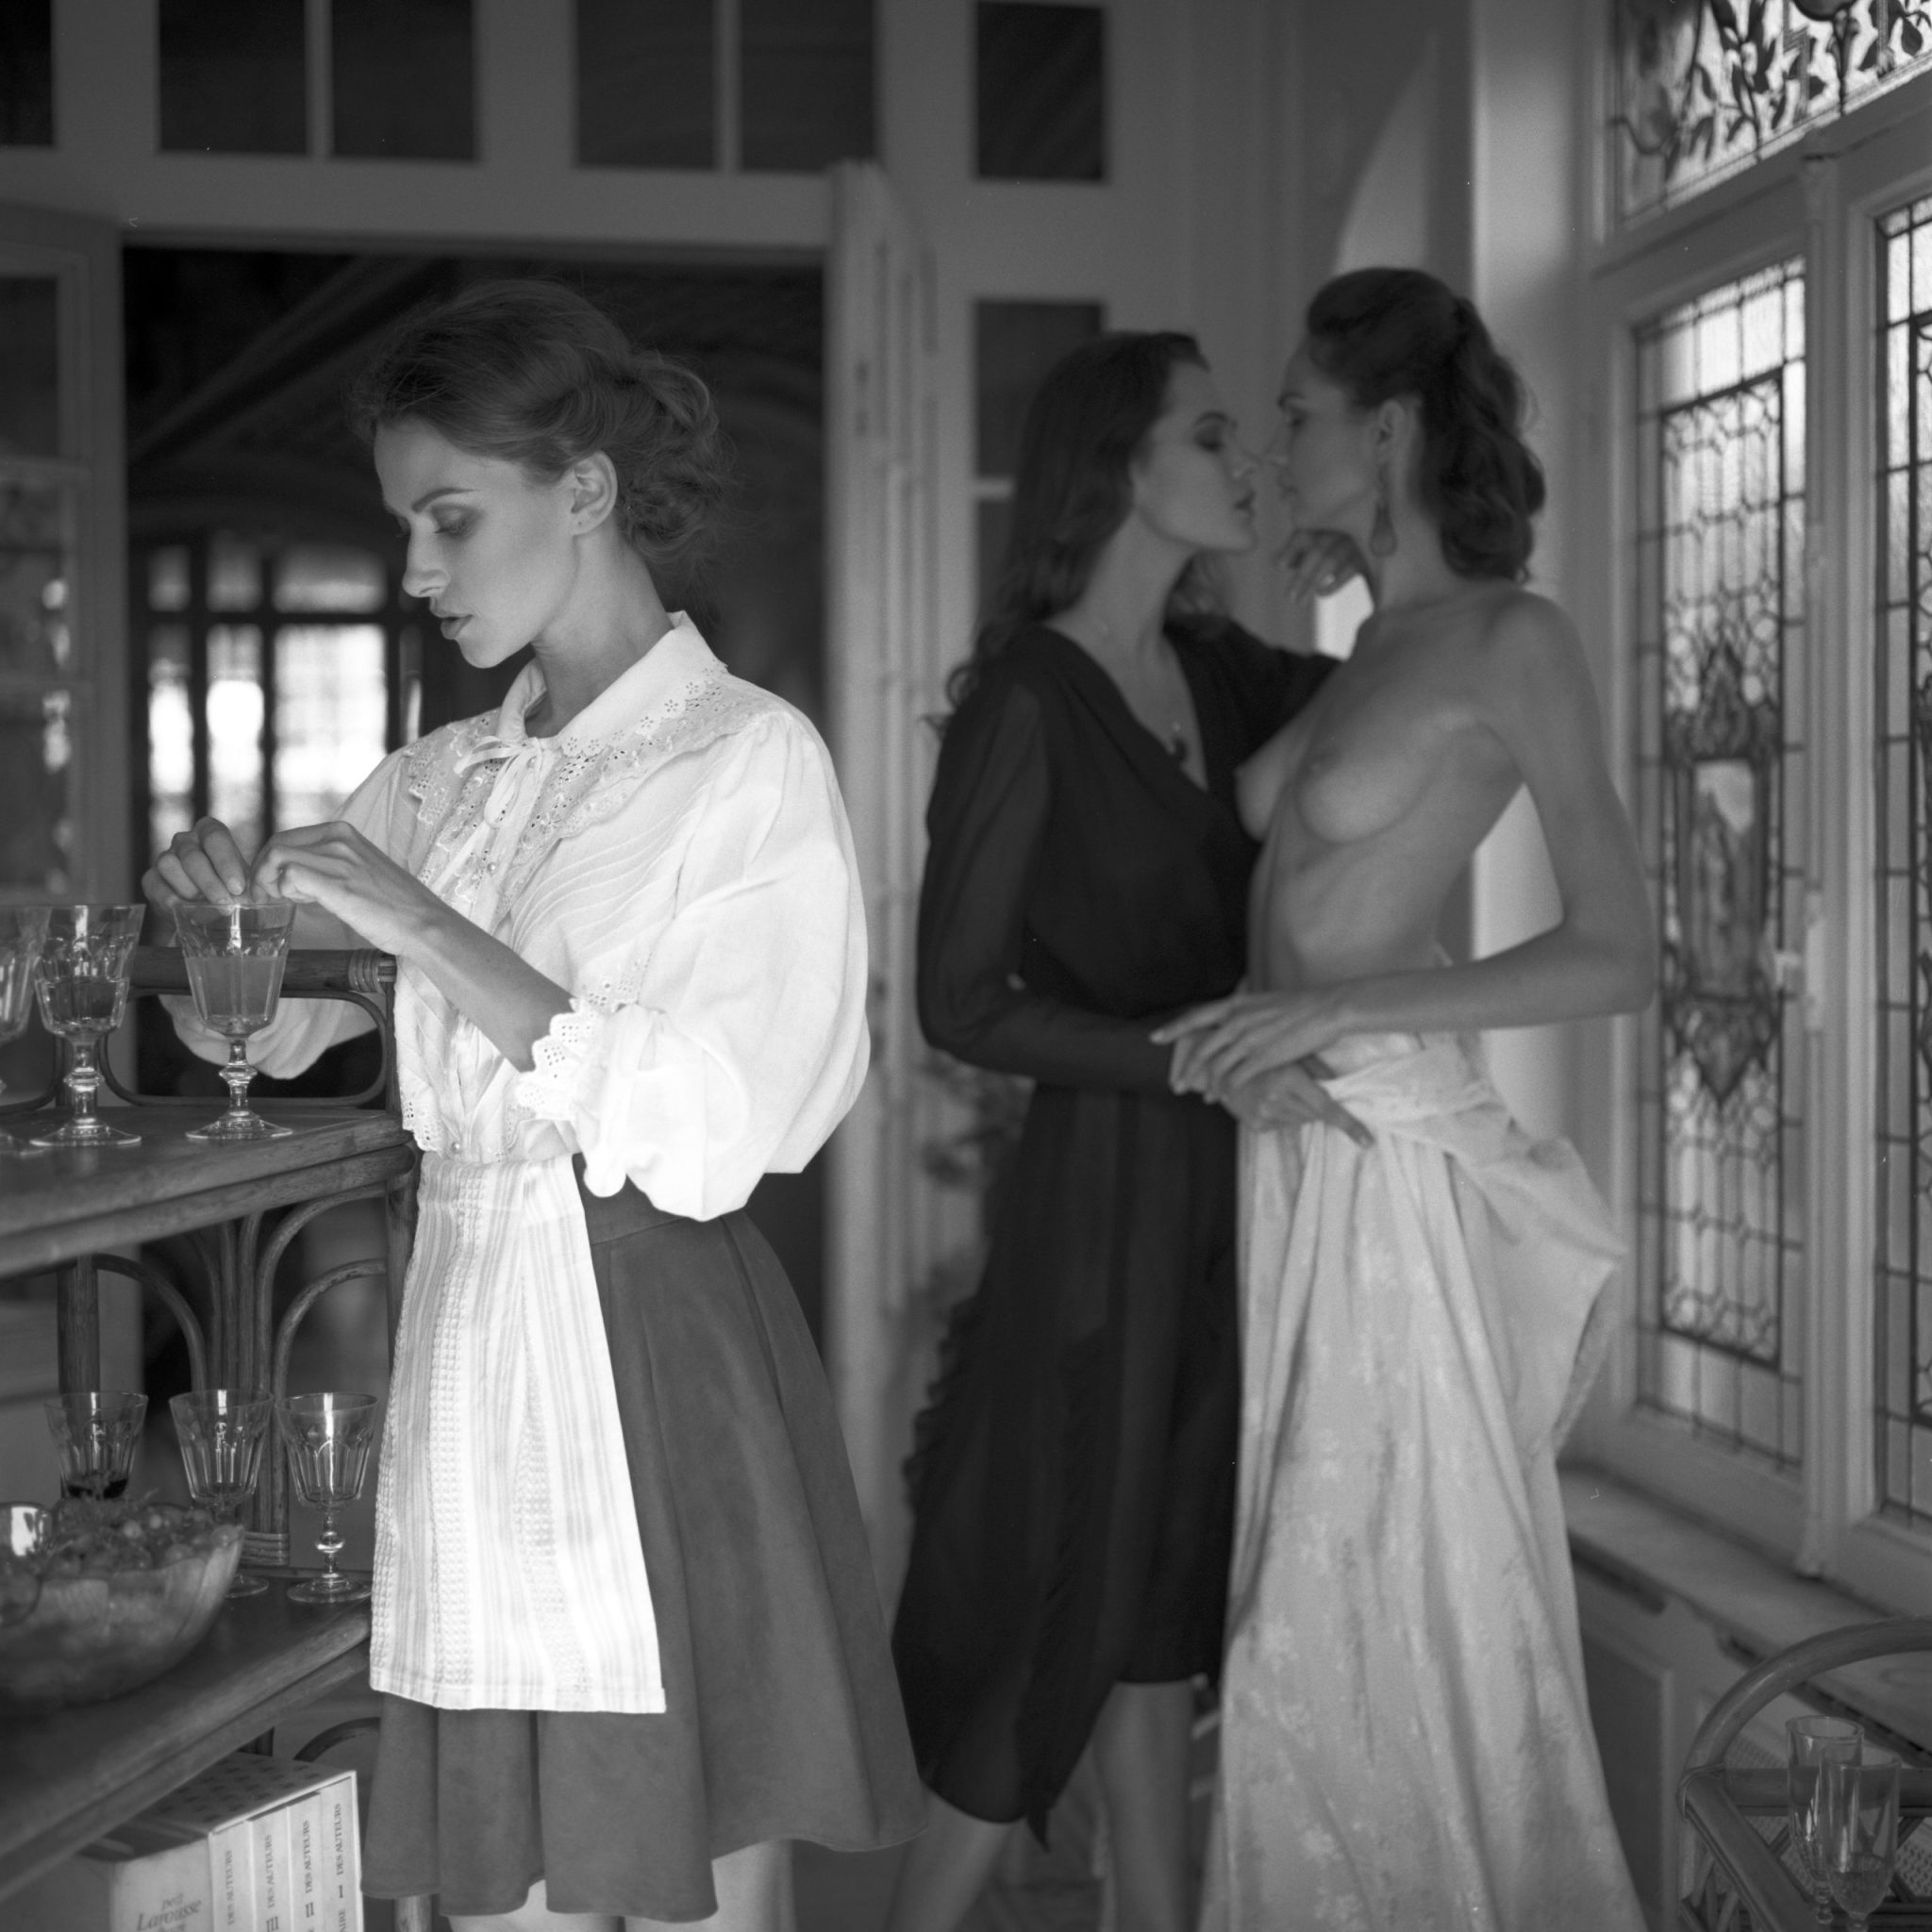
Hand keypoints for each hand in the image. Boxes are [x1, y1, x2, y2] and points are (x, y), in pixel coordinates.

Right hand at [145, 818, 252, 916]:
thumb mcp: (244, 883)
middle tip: (226, 905)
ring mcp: (165, 856)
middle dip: (210, 884)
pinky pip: (156, 886)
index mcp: (210, 831)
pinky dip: (172, 901)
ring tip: (209, 908)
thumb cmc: (232, 888)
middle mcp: (185, 840)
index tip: (237, 888)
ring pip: (169, 866)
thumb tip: (246, 899)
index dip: (226, 863)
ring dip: (190, 891)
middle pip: (192, 856)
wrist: (210, 908)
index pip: (215, 837)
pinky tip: (188, 912)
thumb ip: (247, 887)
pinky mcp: (151, 877)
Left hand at [250, 822, 440, 959]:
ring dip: (268, 882)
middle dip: (261, 871)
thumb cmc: (395, 905)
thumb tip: (297, 879)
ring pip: (277, 857)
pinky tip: (295, 906)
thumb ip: (330, 866)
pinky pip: (291, 875)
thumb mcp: (361, 870)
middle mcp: (339, 839)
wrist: (423, 923)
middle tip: (266, 896)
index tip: (271, 884)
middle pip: (276, 844)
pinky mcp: (337, 884)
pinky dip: (283, 892)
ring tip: (278, 902)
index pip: (288, 837)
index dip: (270, 861)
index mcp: (344, 833)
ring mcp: (338, 859)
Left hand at [1153, 987, 1348, 1099]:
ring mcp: (1249, 1039)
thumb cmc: (1301, 1006)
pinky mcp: (1264, 1057)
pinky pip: (1237, 1078)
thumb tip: (1234, 1017)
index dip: (1173, 1028)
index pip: (1196, 1016)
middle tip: (1177, 1085)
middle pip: (1201, 1049)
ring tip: (1205, 1098)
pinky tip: (1227, 1098)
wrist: (1328, 1009)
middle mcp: (1237, 1020)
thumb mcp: (1264, 1002)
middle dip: (1187, 1070)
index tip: (1155, 1038)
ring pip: (1217, 1067)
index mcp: (1236, 1005)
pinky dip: (1229, 1090)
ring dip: (1209, 1086)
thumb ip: (1245, 1011)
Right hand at [1221, 1058, 1371, 1146]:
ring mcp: (1264, 1114)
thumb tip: (1345, 1086)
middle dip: (1316, 1103)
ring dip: (1300, 1109)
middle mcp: (1275, 1099)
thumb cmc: (1262, 1053)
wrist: (1219, 1066)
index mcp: (1288, 1078)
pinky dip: (1285, 1114)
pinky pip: (1284, 1126)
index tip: (1367, 1141)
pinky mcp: (1256, 1125)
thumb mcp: (1293, 1053)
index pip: (1327, 1107)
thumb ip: (1320, 1071)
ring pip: (1301, 1121)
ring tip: (1282, 1091)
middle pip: (1315, 1114)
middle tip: (1303, 1087)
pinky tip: (1271, 1100)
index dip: (1349, 1125)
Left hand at [1276, 528, 1363, 605]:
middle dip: (1302, 576)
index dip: (1292, 549)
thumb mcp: (1320, 540)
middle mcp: (1341, 528)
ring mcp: (1356, 541)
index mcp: (1325, 520)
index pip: (1306, 533)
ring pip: (1330, 562)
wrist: (1381, 536)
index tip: (1280, 565)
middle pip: (1317, 551)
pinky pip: (1350, 570)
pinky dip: (1334, 583)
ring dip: (1312, 583)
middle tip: (1289, 597)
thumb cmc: (1340, 538)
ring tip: (1298, 602)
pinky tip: (1320, 593)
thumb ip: (1298, 549)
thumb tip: (1277, 561)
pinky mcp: (1370, 556)